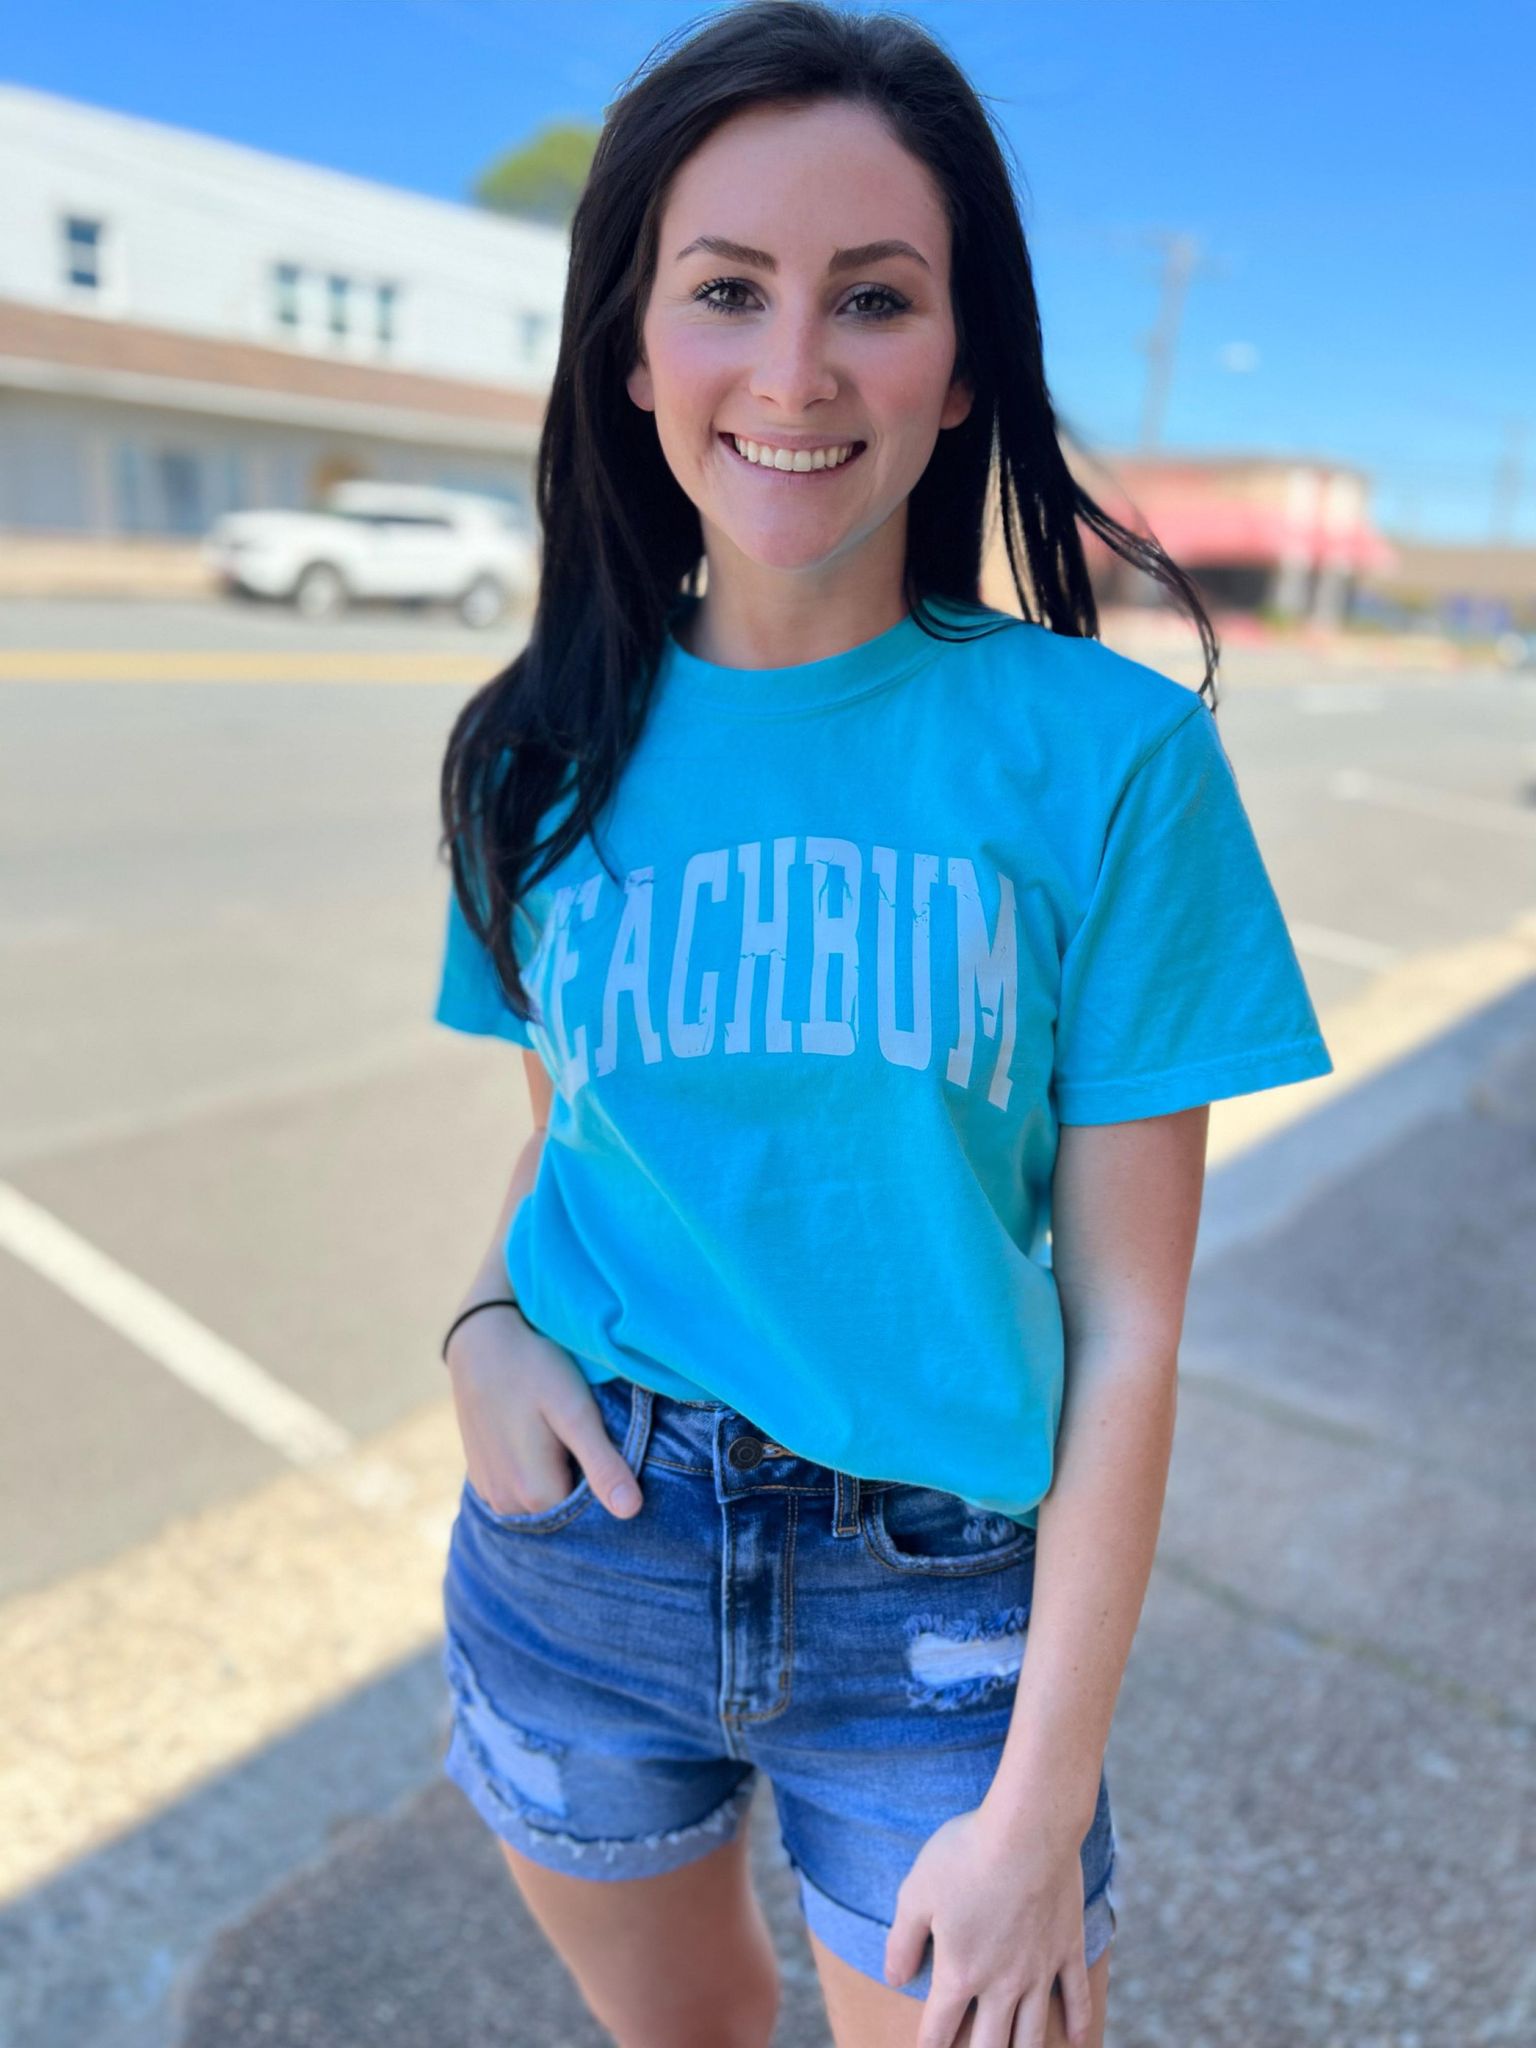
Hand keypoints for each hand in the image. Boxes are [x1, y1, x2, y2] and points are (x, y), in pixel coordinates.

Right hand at [445, 1304, 642, 1519]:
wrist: (481, 1342)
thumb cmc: (534, 1370)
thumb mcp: (576, 1411)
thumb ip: (602, 1464)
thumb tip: (631, 1511)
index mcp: (535, 1494)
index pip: (589, 1512)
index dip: (604, 1480)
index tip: (603, 1443)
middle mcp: (507, 1505)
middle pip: (564, 1509)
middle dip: (581, 1480)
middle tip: (583, 1433)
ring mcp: (489, 1493)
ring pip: (542, 1501)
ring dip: (558, 1476)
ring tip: (559, 1433)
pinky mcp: (481, 1478)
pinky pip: (519, 1491)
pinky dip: (534, 1473)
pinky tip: (538, 1438)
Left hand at [883, 1805, 1091, 2046]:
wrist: (1028, 1830)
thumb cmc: (965, 1856)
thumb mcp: (916, 1893)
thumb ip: (902, 1942)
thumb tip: (893, 1980)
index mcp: (960, 1973)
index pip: (939, 2030)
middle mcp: (1001, 1984)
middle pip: (990, 2046)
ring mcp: (1039, 1971)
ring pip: (1033, 2035)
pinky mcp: (1068, 1949)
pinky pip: (1077, 1998)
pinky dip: (1079, 2024)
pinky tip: (1077, 2041)